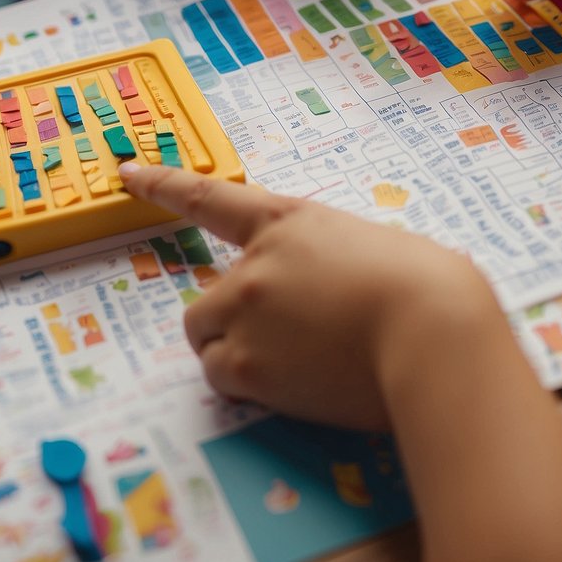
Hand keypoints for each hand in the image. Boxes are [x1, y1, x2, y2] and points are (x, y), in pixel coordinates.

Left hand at [118, 163, 502, 430]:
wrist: (432, 330)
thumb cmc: (426, 286)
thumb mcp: (373, 249)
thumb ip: (329, 263)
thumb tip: (328, 299)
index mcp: (288, 221)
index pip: (212, 198)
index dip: (164, 183)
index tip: (128, 173)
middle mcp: (253, 264)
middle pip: (204, 304)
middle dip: (230, 328)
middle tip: (284, 346)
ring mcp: (244, 312)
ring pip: (209, 345)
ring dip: (239, 357)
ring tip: (300, 366)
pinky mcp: (246, 364)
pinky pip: (221, 380)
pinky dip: (248, 388)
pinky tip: (297, 385)